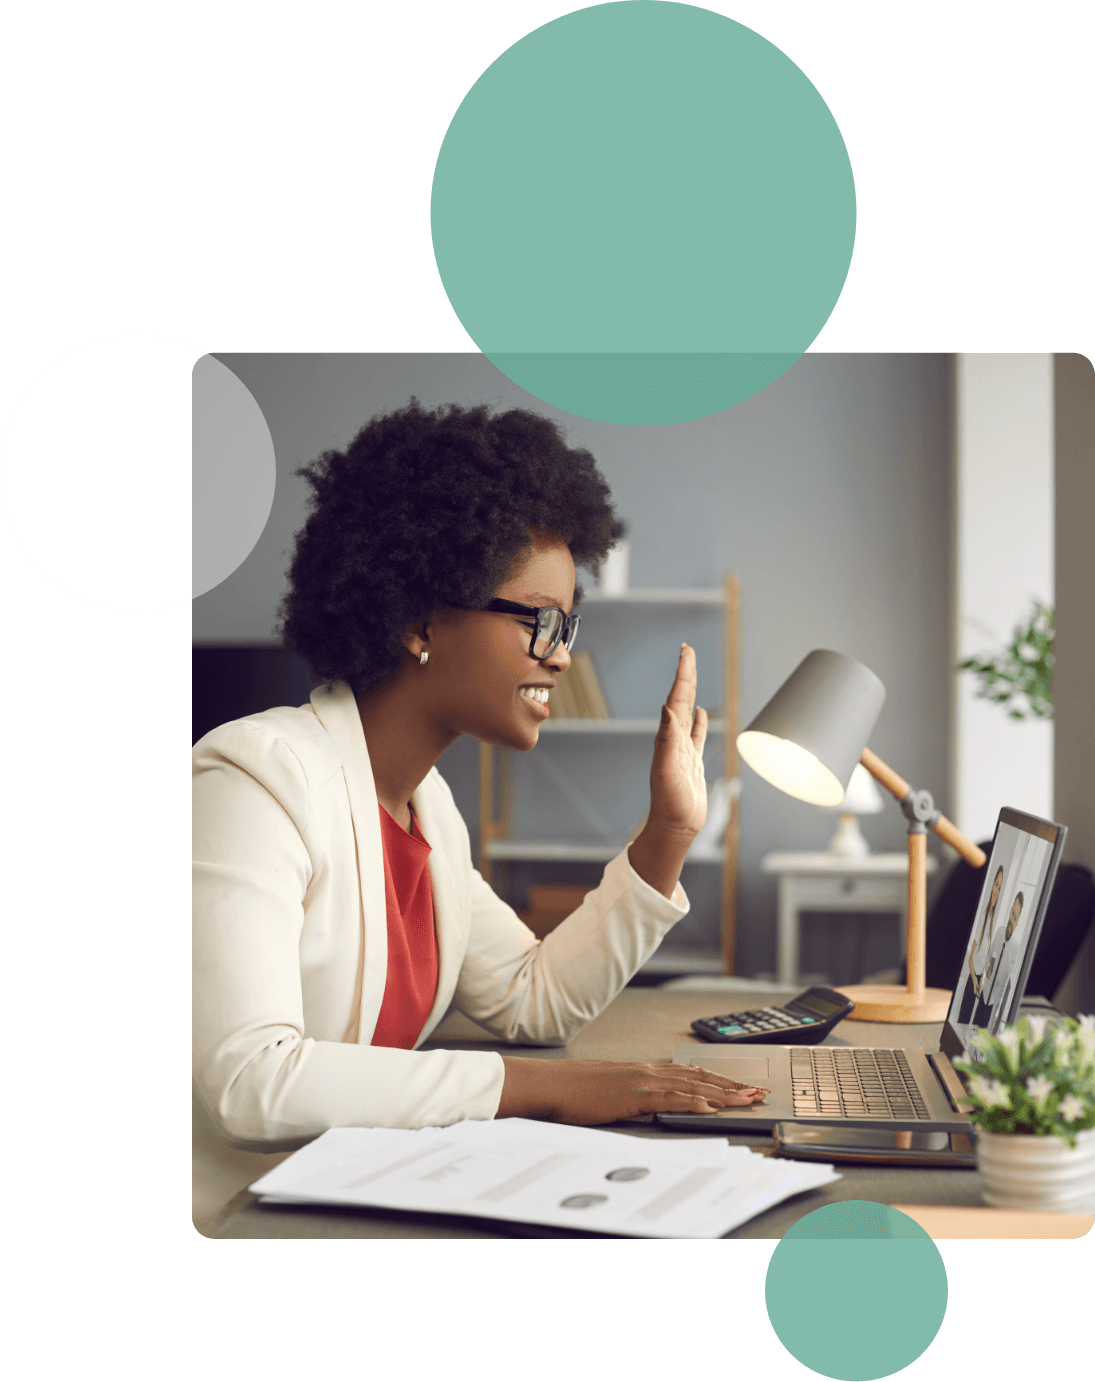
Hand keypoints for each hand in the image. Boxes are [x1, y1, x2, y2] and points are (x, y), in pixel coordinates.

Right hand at [545, 1061, 768, 1125]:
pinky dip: (693, 1102)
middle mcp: (648, 1071)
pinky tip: (710, 1106)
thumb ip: (634, 1094)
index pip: (690, 1074)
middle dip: (732, 1085)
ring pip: (692, 1085)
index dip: (718, 1080)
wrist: (552, 1085)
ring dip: (723, 1092)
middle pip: (699, 1077)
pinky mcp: (633, 1095)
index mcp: (643, 1070)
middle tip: (758, 1091)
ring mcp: (642, 1081)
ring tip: (747, 1099)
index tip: (741, 1086)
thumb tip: (649, 1103)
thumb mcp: (611, 1090)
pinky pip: (669, 1098)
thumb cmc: (575, 1090)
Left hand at [648, 644, 707, 838]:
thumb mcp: (666, 769)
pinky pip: (696, 735)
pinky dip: (698, 721)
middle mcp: (673, 739)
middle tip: (687, 651)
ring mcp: (683, 750)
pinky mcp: (691, 762)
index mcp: (668, 737)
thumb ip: (667, 739)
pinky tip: (699, 712)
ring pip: (688, 712)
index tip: (685, 651)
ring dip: (689, 692)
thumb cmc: (669, 803)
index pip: (677, 697)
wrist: (673, 827)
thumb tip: (666, 708)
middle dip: (685, 674)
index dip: (682, 673)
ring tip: (691, 673)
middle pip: (681, 698)